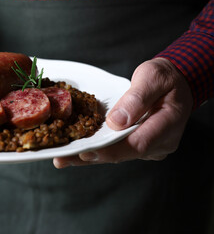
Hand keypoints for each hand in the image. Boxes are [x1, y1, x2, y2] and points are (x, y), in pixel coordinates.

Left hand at [53, 58, 192, 167]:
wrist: (175, 84)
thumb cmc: (165, 78)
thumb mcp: (153, 77)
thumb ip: (137, 98)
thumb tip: (117, 121)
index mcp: (168, 124)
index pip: (137, 144)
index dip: (110, 150)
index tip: (86, 152)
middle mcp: (160, 143)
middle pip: (122, 154)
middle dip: (91, 157)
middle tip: (63, 159)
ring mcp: (151, 147)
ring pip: (117, 155)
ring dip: (90, 157)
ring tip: (62, 159)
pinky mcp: (140, 146)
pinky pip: (117, 150)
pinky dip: (97, 151)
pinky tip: (75, 153)